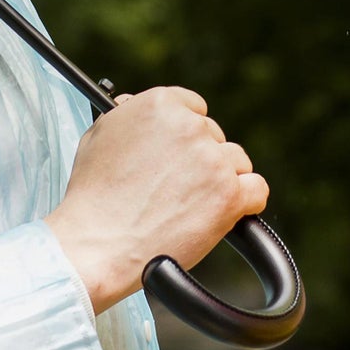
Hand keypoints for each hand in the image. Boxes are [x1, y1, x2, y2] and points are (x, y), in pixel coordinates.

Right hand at [45, 87, 267, 313]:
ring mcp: (212, 161)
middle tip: (179, 186)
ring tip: (195, 203)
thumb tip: (136, 105)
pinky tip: (229, 210)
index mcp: (160, 104)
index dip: (187, 134)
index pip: (194, 108)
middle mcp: (190, 127)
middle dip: (201, 159)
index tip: (181, 153)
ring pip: (237, 162)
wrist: (98, 245)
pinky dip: (247, 201)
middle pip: (214, 136)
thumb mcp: (98, 135)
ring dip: (222, 180)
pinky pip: (257, 189)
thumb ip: (127, 114)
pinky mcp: (229, 196)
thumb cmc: (93, 196)